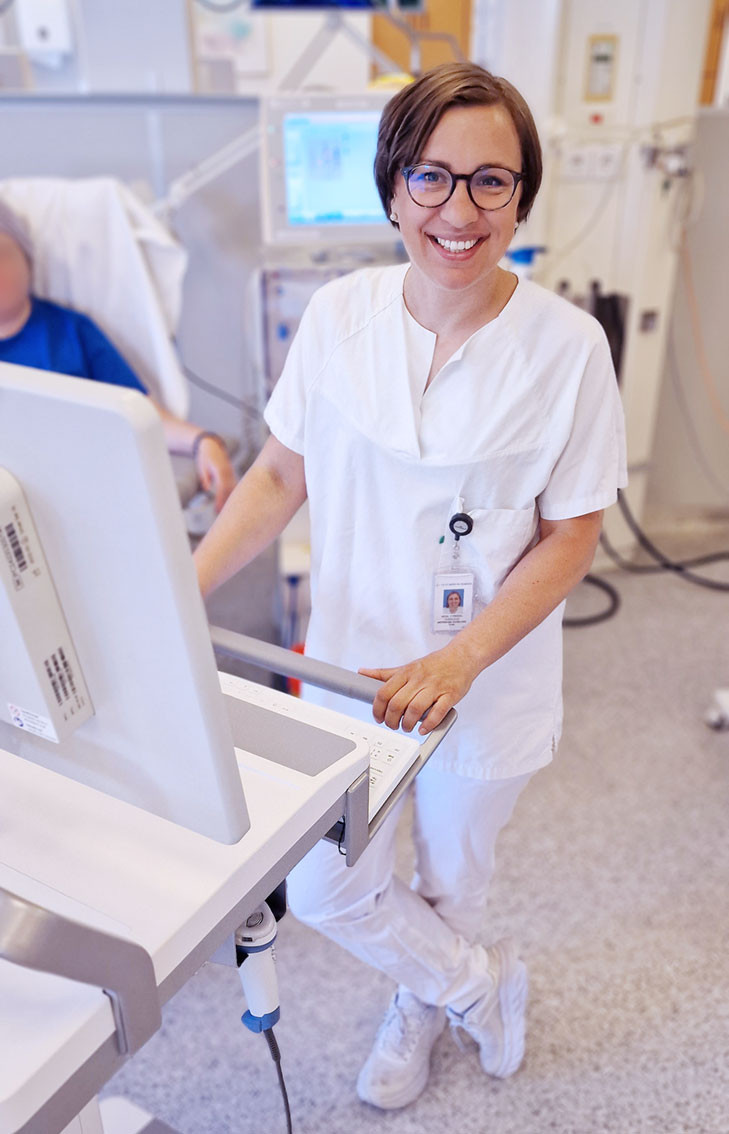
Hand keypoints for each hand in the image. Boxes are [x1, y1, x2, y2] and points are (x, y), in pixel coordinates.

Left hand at [196, 438, 235, 512]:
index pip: (222, 487)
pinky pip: (233, 486)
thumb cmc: (205, 457)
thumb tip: (206, 488)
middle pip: (229, 490)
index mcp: (221, 470)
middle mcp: (228, 472)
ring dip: (230, 500)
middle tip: (220, 515)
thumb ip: (205, 477)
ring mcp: (231, 473)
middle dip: (225, 503)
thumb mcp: (202, 466)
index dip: (220, 499)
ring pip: (233, 489)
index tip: (217, 509)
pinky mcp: (232, 475)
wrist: (212, 446)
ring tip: (224, 512)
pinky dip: (231, 495)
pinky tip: (229, 504)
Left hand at [359, 643, 479, 735]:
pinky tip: (424, 728)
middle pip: (397, 703)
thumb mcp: (407, 667)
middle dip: (391, 720)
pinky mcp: (450, 695)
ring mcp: (435, 687)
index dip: (377, 709)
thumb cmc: (434, 664)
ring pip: (415, 709)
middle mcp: (419, 679)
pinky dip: (429, 724)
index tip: (378, 717)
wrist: (462, 657)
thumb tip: (363, 673)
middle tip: (393, 725)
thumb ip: (385, 673)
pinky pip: (438, 712)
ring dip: (408, 724)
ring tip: (407, 727)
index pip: (384, 693)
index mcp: (406, 673)